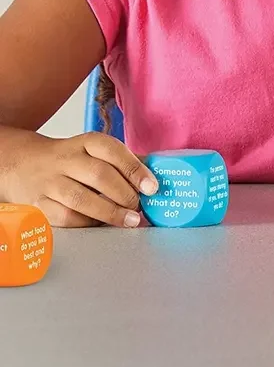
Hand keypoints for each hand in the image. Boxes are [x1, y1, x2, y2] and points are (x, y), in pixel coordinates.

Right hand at [0, 129, 157, 227]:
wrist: (24, 164)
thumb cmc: (71, 159)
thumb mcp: (95, 150)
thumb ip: (124, 161)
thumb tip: (156, 177)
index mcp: (86, 142)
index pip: (113, 150)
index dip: (135, 169)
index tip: (152, 187)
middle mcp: (67, 159)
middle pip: (99, 176)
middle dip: (125, 194)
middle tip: (140, 206)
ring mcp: (50, 182)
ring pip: (81, 199)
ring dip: (110, 213)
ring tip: (130, 220)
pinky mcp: (39, 204)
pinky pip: (66, 217)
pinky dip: (88, 223)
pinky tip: (103, 224)